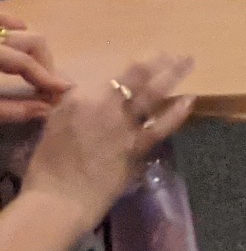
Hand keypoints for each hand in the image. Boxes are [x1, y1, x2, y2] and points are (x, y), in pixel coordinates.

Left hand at [0, 26, 66, 127]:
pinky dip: (14, 24)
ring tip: (39, 67)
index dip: (46, 78)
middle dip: (47, 64)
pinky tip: (22, 32)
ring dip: (34, 45)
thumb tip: (46, 110)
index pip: (26, 62)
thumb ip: (11, 110)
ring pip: (20, 27)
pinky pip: (3, 18)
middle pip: (32, 41)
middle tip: (51, 86)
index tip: (63, 94)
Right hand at [17, 56, 194, 241]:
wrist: (59, 198)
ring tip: (188, 62)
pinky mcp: (136, 145)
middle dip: (158, 62)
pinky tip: (190, 100)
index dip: (133, 67)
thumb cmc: (49, 167)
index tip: (147, 59)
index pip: (112, 78)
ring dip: (172, 76)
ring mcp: (122, 124)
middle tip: (175, 52)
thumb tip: (88, 100)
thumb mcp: (56, 128)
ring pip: (152, 93)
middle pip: (135, 77)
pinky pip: (161, 125)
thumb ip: (76, 110)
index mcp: (78, 99)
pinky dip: (177, 112)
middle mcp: (102, 105)